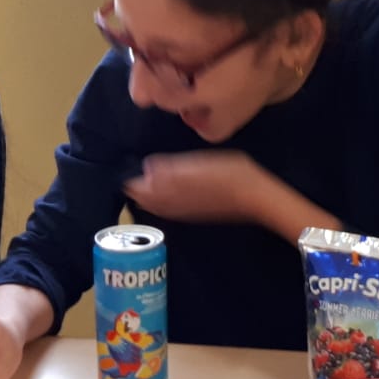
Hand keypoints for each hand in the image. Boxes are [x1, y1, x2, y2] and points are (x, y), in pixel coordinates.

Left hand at [123, 151, 274, 223]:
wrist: (254, 196)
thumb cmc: (229, 174)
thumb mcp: (199, 163)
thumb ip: (171, 167)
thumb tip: (147, 168)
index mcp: (171, 191)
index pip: (138, 187)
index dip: (129, 178)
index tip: (124, 167)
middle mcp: (173, 205)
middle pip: (144, 199)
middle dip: (135, 189)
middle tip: (130, 175)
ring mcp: (183, 212)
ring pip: (155, 206)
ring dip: (146, 196)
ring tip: (141, 184)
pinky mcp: (194, 214)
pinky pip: (168, 209)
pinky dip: (159, 202)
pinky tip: (162, 195)